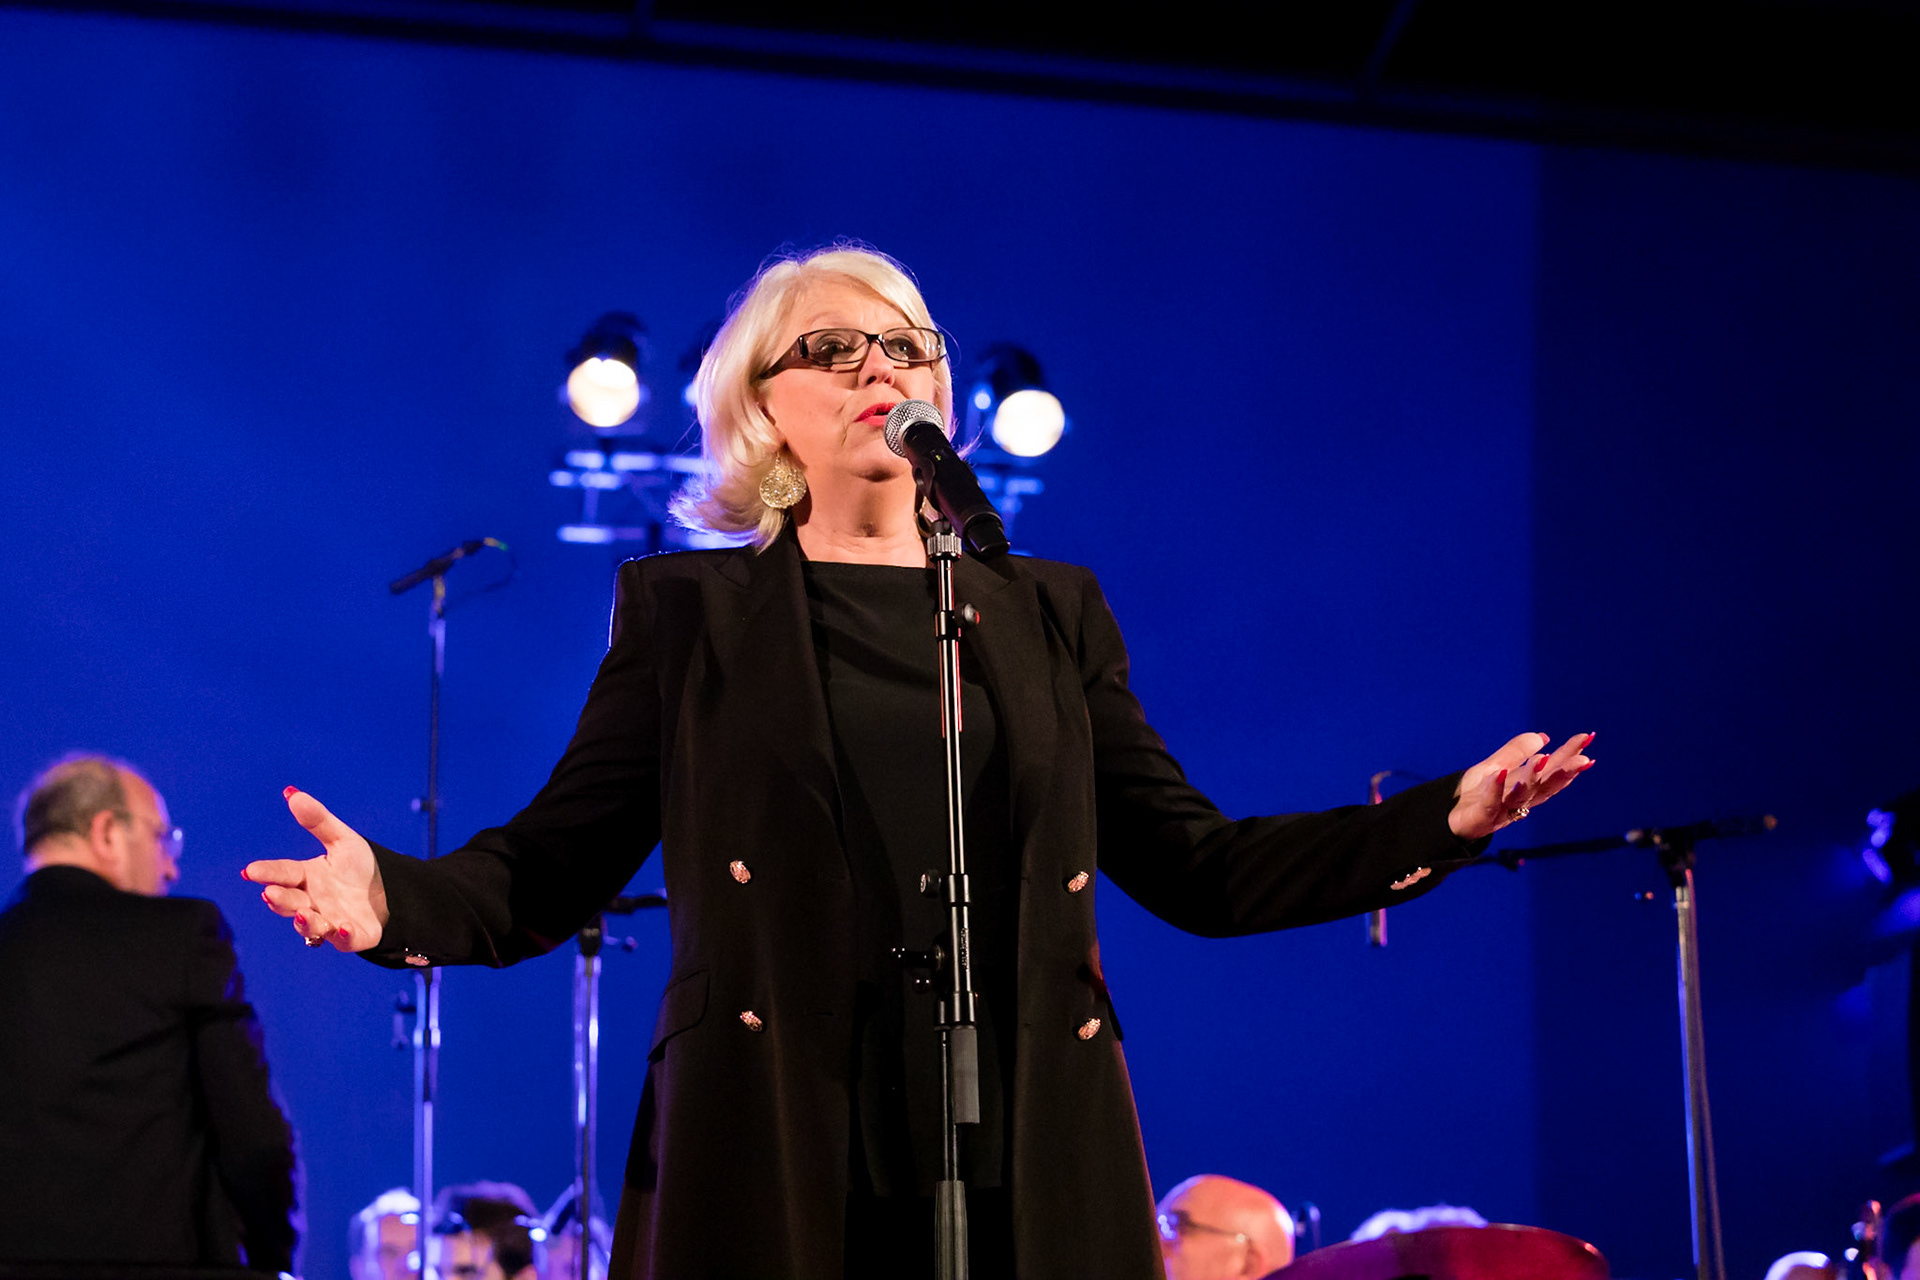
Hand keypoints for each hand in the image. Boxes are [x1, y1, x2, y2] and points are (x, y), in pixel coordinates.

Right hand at [242, 787, 387, 951]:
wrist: (391, 892)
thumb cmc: (359, 869)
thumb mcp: (342, 840)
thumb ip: (318, 820)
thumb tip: (291, 792)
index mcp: (307, 877)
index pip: (284, 873)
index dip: (267, 872)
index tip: (251, 870)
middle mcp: (313, 902)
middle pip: (291, 902)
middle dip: (280, 899)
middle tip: (270, 893)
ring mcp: (330, 921)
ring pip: (312, 926)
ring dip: (306, 922)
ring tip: (303, 913)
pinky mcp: (352, 936)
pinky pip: (345, 940)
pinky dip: (343, 936)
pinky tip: (344, 927)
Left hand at [1449, 732, 1595, 840]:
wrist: (1444, 818)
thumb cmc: (1473, 795)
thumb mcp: (1495, 767)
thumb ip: (1517, 753)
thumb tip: (1543, 737)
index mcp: (1525, 789)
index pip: (1551, 771)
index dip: (1569, 757)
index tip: (1586, 737)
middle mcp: (1518, 801)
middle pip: (1544, 786)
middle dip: (1564, 772)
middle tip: (1584, 759)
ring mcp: (1500, 811)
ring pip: (1521, 796)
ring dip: (1532, 778)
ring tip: (1543, 760)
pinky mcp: (1480, 818)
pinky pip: (1489, 803)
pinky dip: (1496, 788)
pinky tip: (1501, 773)